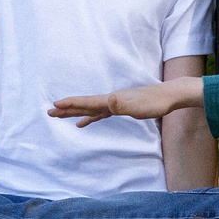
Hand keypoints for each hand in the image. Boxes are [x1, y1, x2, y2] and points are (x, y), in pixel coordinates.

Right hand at [49, 79, 197, 125]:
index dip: (70, 104)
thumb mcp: (138, 106)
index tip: (54, 105)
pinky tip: (84, 122)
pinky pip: (100, 114)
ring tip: (60, 116)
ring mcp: (115, 103)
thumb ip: (121, 105)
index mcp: (111, 100)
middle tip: (49, 112)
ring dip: (75, 113)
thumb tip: (107, 101)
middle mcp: (110, 100)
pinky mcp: (121, 108)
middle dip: (67, 109)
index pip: (87, 103)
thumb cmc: (155, 103)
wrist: (169, 96)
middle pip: (84, 105)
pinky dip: (90, 118)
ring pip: (90, 109)